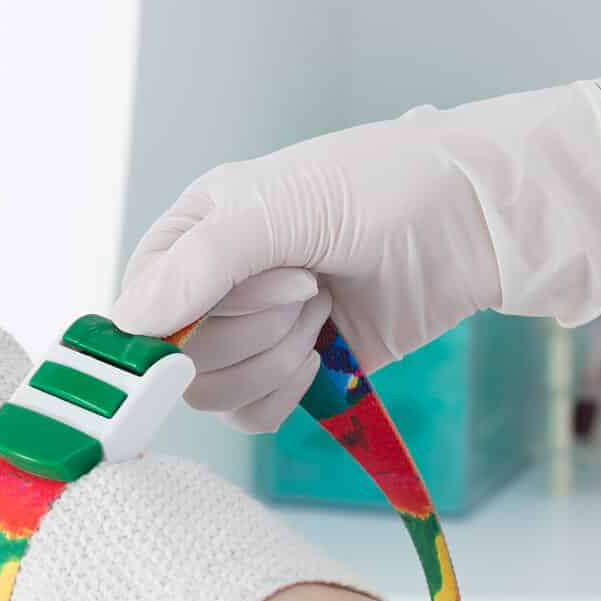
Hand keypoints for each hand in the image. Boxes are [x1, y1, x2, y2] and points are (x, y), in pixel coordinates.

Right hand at [110, 83, 600, 432]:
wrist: (473, 221)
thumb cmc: (381, 186)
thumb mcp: (279, 206)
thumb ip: (199, 264)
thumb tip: (127, 323)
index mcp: (198, 231)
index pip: (140, 303)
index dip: (179, 320)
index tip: (231, 302)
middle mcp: (217, 284)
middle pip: (179, 358)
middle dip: (250, 328)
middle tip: (306, 285)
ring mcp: (258, 331)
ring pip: (216, 391)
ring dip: (275, 357)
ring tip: (323, 308)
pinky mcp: (298, 370)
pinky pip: (253, 414)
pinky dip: (287, 392)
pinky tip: (324, 351)